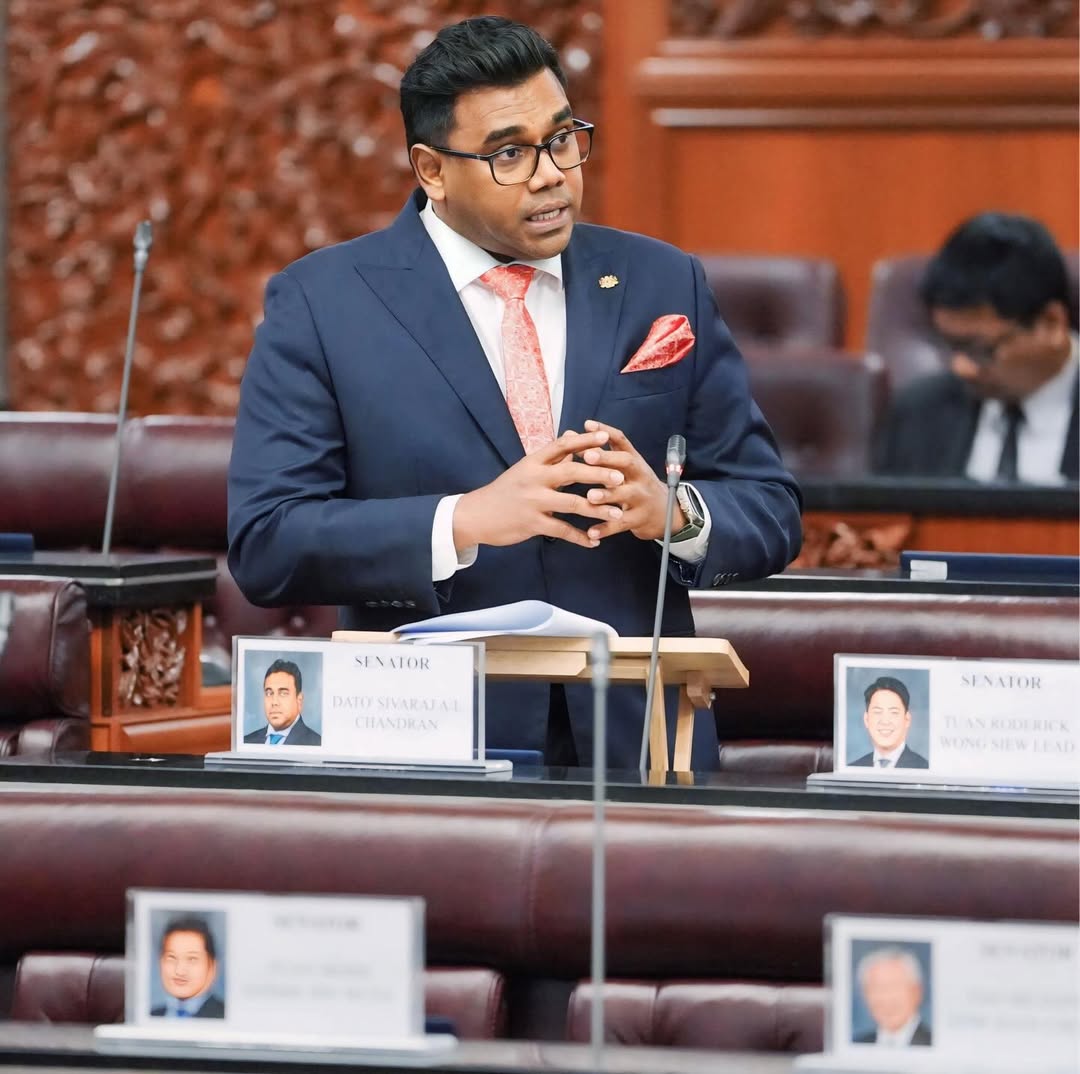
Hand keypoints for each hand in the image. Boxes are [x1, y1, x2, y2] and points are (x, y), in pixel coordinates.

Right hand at [453, 430, 627, 550]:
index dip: (585, 441)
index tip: (605, 438)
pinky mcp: (532, 523)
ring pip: (572, 504)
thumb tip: (573, 440)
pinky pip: (562, 530)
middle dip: (599, 474)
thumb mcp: (526, 470)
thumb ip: (551, 458)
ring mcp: (533, 502)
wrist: (476, 515)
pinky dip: (580, 537)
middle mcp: (534, 479)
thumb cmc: (505, 491)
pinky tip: (594, 541)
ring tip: (617, 514)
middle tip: (621, 478)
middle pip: (572, 472)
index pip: (562, 445)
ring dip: (597, 510)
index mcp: (533, 462)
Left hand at [578, 419, 686, 541]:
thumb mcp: (623, 468)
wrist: (665, 514)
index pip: (622, 441)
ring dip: (607, 495)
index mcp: (633, 461)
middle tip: (587, 457)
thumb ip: (599, 453)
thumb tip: (571, 434)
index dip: (606, 432)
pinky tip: (591, 532)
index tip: (588, 425)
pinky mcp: (640, 519)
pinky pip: (622, 523)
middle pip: (627, 463)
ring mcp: (642, 497)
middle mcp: (640, 476)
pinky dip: (606, 528)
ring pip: (625, 494)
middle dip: (607, 459)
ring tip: (589, 497)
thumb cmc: (636, 486)